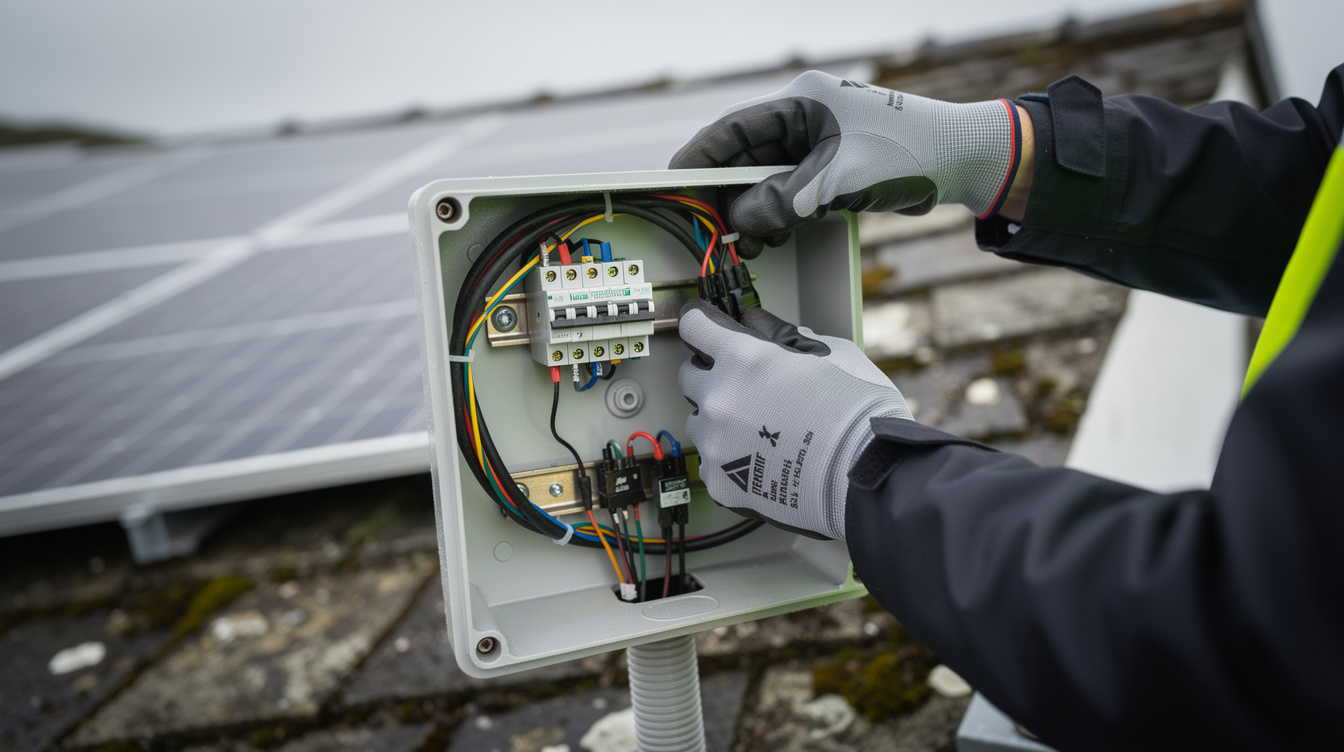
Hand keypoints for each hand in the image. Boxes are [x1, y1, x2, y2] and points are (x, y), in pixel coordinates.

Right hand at [669, 70, 1024, 254]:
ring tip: (749, 240)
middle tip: (713, 231)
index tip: (673, 186)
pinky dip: (777, 212)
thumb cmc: (911, 154)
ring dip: (753, 209)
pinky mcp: (832, 165)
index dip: (698, 159)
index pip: (732, 130)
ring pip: (765, 177)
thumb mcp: (841, 179)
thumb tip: (740, 220)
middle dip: (727, 195)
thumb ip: (786, 199)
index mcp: (802, 101)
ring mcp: (818, 141)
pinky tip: (772, 233)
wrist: (965, 160)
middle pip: (744, 156)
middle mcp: (804, 116)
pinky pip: (789, 189)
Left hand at [678, 300, 911, 539]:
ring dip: (720, 420)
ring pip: (699, 421)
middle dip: (714, 375)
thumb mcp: (831, 354)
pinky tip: (761, 459)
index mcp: (744, 360)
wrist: (867, 478)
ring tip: (759, 431)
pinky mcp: (720, 480)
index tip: (705, 327)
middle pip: (690, 375)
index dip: (703, 323)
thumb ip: (788, 338)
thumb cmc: (858, 417)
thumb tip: (768, 330)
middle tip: (747, 387)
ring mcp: (716, 442)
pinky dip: (729, 459)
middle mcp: (721, 398)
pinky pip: (710, 461)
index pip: (696, 326)